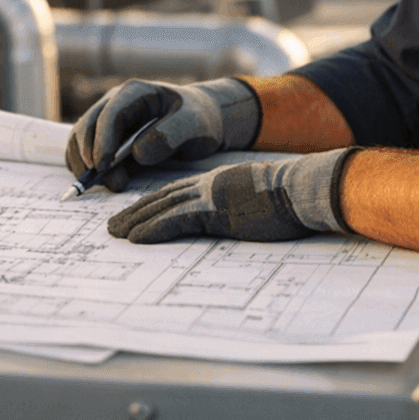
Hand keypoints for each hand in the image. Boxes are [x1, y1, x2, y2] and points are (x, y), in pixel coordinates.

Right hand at [65, 78, 260, 192]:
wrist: (200, 122)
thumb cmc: (198, 119)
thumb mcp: (194, 124)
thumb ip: (169, 135)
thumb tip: (137, 153)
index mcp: (134, 93)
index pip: (109, 114)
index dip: (101, 140)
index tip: (102, 166)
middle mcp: (115, 103)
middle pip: (86, 127)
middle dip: (89, 156)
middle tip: (106, 182)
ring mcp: (108, 121)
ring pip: (81, 141)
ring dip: (85, 164)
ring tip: (110, 184)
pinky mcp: (108, 139)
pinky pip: (86, 152)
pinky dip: (87, 168)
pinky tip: (102, 182)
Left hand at [106, 149, 357, 243]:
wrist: (304, 189)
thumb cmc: (293, 198)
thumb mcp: (262, 200)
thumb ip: (243, 205)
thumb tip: (242, 218)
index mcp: (221, 181)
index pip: (179, 192)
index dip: (155, 202)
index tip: (138, 212)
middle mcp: (210, 185)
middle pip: (164, 197)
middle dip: (137, 211)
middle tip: (114, 225)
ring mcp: (210, 197)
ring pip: (163, 208)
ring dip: (135, 221)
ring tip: (115, 233)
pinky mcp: (214, 212)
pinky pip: (175, 221)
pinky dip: (152, 229)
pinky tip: (135, 238)